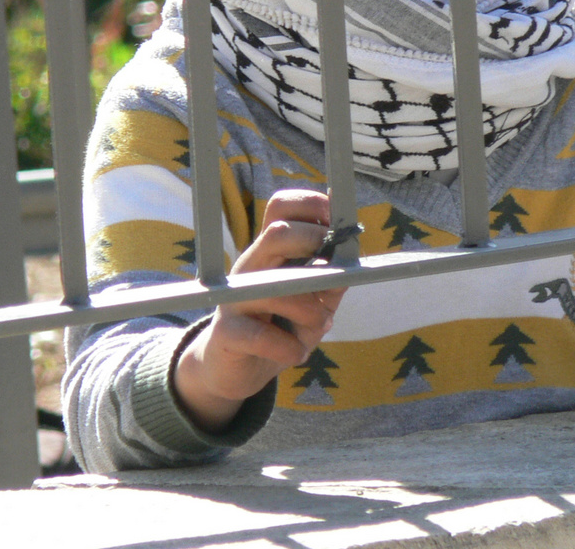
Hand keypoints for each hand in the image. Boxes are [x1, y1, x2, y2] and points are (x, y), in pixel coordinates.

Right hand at [171, 189, 346, 432]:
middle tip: (332, 277)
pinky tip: (297, 354)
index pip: (281, 206)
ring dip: (311, 310)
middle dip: (316, 247)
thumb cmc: (280, 328)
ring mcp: (233, 297)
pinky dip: (289, 348)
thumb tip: (348, 267)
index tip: (337, 225)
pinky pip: (260, 336)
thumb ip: (331, 284)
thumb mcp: (313, 303)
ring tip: (321, 325)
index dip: (312, 205)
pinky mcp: (225, 332)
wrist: (233, 369)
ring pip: (276, 287)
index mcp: (270, 252)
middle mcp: (250, 266)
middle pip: (277, 233)